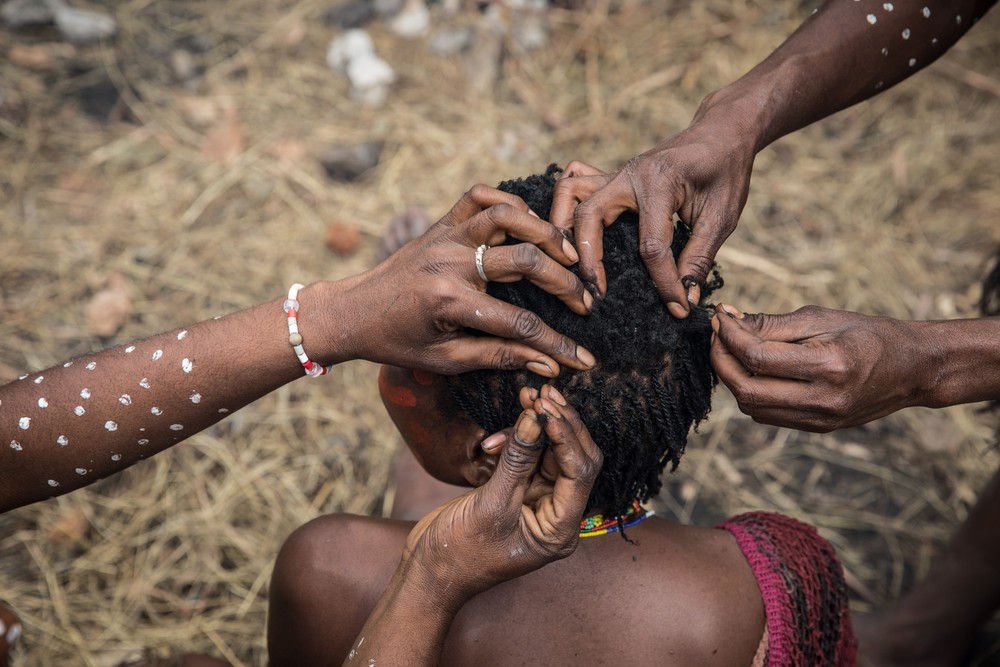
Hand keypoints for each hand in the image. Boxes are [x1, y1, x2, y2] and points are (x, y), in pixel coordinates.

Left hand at [342, 185, 595, 375]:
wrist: (352, 312)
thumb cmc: (397, 343)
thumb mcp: (445, 361)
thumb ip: (499, 358)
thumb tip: (549, 366)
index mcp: (448, 303)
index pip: (518, 324)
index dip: (557, 345)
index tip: (584, 359)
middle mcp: (449, 263)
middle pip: (524, 261)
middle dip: (564, 283)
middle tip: (585, 301)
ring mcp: (444, 237)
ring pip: (506, 215)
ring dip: (544, 230)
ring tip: (568, 252)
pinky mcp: (439, 224)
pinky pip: (477, 196)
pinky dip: (507, 200)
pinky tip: (528, 220)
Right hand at [402, 384, 602, 602]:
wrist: (428, 571)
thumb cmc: (460, 552)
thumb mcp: (491, 504)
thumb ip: (517, 460)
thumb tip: (536, 417)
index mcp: (560, 529)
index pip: (580, 473)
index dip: (568, 436)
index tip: (548, 408)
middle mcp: (556, 515)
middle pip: (573, 459)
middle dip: (559, 425)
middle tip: (544, 394)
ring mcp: (537, 503)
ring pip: (550, 453)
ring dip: (536, 427)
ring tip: (523, 398)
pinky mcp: (517, 492)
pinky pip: (528, 458)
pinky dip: (518, 440)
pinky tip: (497, 435)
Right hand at [550, 107, 755, 317]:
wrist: (723, 131)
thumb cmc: (725, 171)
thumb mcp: (722, 217)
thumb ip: (699, 257)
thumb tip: (684, 298)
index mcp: (660, 182)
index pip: (651, 245)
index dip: (663, 282)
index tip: (676, 307)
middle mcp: (629, 174)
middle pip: (589, 216)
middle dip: (588, 259)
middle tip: (596, 295)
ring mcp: (617, 173)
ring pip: (570, 194)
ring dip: (564, 228)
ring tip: (571, 264)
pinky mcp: (613, 177)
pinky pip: (575, 185)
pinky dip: (567, 208)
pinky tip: (573, 234)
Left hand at [710, 304, 926, 431]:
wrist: (914, 369)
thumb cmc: (869, 334)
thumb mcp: (822, 318)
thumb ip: (772, 324)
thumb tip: (728, 320)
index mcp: (829, 366)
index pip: (757, 357)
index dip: (729, 337)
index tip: (720, 318)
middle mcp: (824, 399)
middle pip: (747, 389)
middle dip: (721, 361)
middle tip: (717, 336)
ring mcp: (821, 419)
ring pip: (752, 407)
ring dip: (732, 379)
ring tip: (731, 351)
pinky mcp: (819, 428)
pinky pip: (769, 415)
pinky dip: (751, 393)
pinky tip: (751, 370)